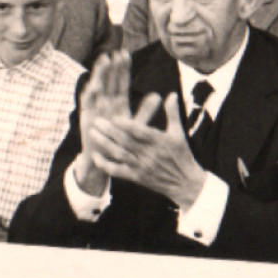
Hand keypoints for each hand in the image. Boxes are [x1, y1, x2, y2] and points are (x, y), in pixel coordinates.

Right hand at [74, 51, 132, 194]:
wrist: (104, 159)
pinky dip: (89, 93)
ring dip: (100, 74)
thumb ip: (146, 111)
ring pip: (98, 87)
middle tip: (117, 52)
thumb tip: (158, 96)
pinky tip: (93, 84)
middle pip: (109, 81)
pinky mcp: (87, 117)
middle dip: (113, 67)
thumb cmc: (120, 142)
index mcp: (118, 103)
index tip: (126, 54)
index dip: (123, 69)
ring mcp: (96, 108)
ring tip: (104, 60)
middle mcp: (106, 102)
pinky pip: (87, 103)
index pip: (121, 82)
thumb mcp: (135, 125)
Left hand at [91, 93, 206, 208]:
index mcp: (159, 141)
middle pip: (125, 141)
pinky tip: (96, 156)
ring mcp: (141, 166)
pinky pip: (118, 171)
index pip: (140, 131)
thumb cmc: (182, 155)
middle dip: (109, 131)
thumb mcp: (179, 133)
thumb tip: (172, 94)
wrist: (185, 183)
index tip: (115, 116)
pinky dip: (105, 164)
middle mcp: (148, 154)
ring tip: (92, 133)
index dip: (127, 125)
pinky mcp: (136, 177)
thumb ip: (172, 113)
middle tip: (96, 121)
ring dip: (104, 144)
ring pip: (119, 154)